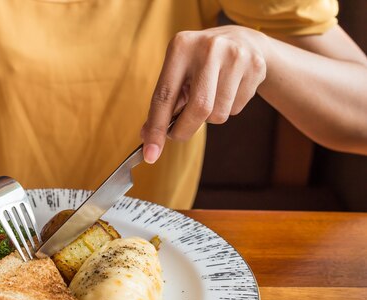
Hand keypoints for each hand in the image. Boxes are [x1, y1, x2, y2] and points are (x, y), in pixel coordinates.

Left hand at [141, 25, 267, 162]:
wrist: (242, 39)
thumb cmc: (199, 64)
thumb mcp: (177, 72)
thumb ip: (163, 103)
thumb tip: (148, 137)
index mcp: (181, 47)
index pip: (165, 95)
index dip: (157, 128)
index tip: (150, 155)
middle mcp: (209, 48)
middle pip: (199, 108)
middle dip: (185, 130)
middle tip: (179, 133)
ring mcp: (236, 56)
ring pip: (218, 114)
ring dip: (209, 117)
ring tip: (210, 96)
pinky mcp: (256, 67)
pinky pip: (235, 109)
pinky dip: (227, 108)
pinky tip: (229, 89)